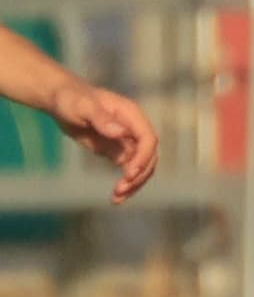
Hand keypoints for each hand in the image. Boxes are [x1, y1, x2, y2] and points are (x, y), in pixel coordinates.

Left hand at [52, 83, 156, 201]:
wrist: (60, 101)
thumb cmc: (71, 98)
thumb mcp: (82, 106)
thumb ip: (101, 118)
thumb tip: (121, 133)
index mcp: (132, 116)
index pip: (148, 139)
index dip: (143, 157)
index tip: (129, 173)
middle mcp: (134, 130)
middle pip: (149, 157)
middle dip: (138, 176)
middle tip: (120, 190)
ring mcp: (128, 142)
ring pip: (141, 168)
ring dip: (133, 184)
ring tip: (117, 198)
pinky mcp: (118, 152)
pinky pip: (128, 171)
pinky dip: (125, 185)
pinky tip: (115, 197)